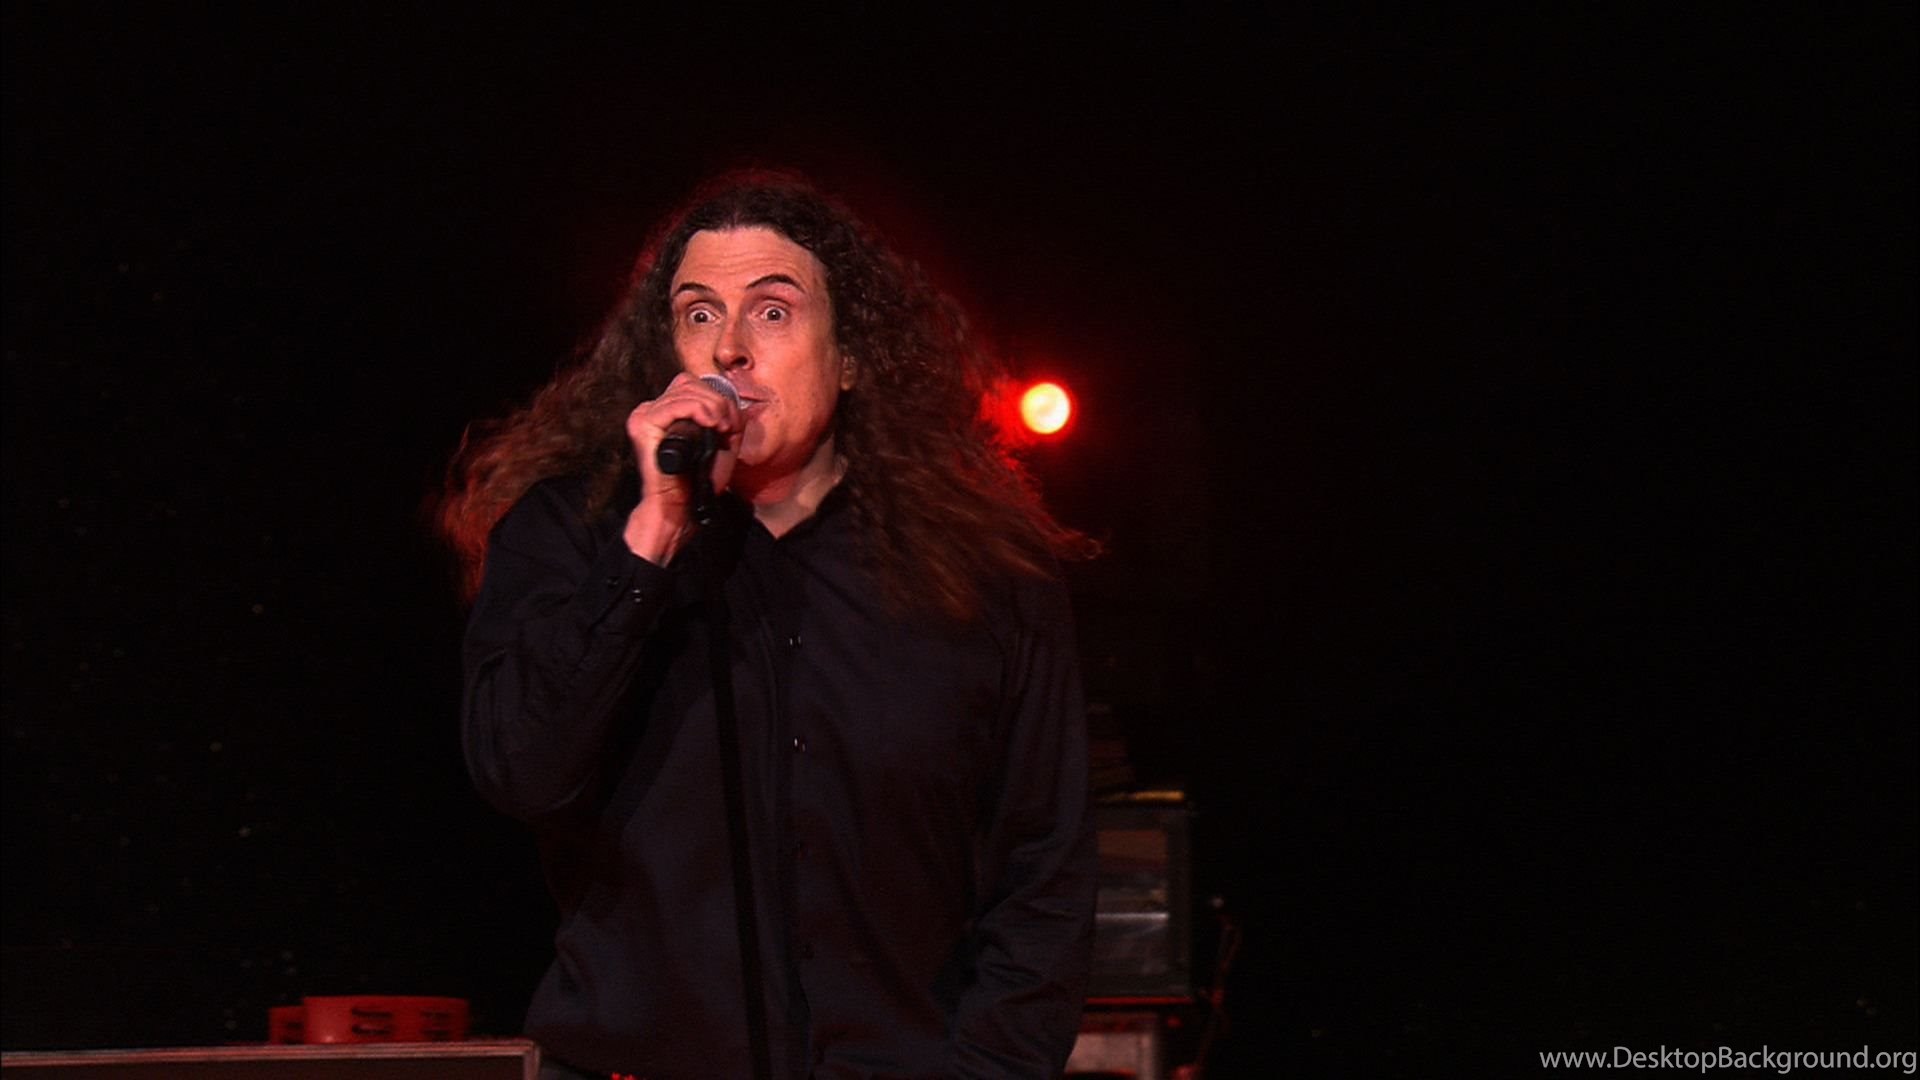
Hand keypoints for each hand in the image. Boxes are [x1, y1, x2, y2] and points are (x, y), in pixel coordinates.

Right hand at [621, 373, 742, 562]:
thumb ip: (727, 417)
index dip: (715, 397)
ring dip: (711, 406)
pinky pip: (675, 405)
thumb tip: (729, 402)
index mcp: (666, 412)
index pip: (692, 384)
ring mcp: (644, 415)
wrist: (681, 506)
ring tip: (720, 427)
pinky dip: (698, 410)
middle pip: (689, 382)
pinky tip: (710, 424)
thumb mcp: (722, 442)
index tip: (728, 423)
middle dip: (716, 400)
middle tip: (726, 426)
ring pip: (685, 390)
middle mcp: (652, 409)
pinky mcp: (643, 424)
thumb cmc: (698, 479)